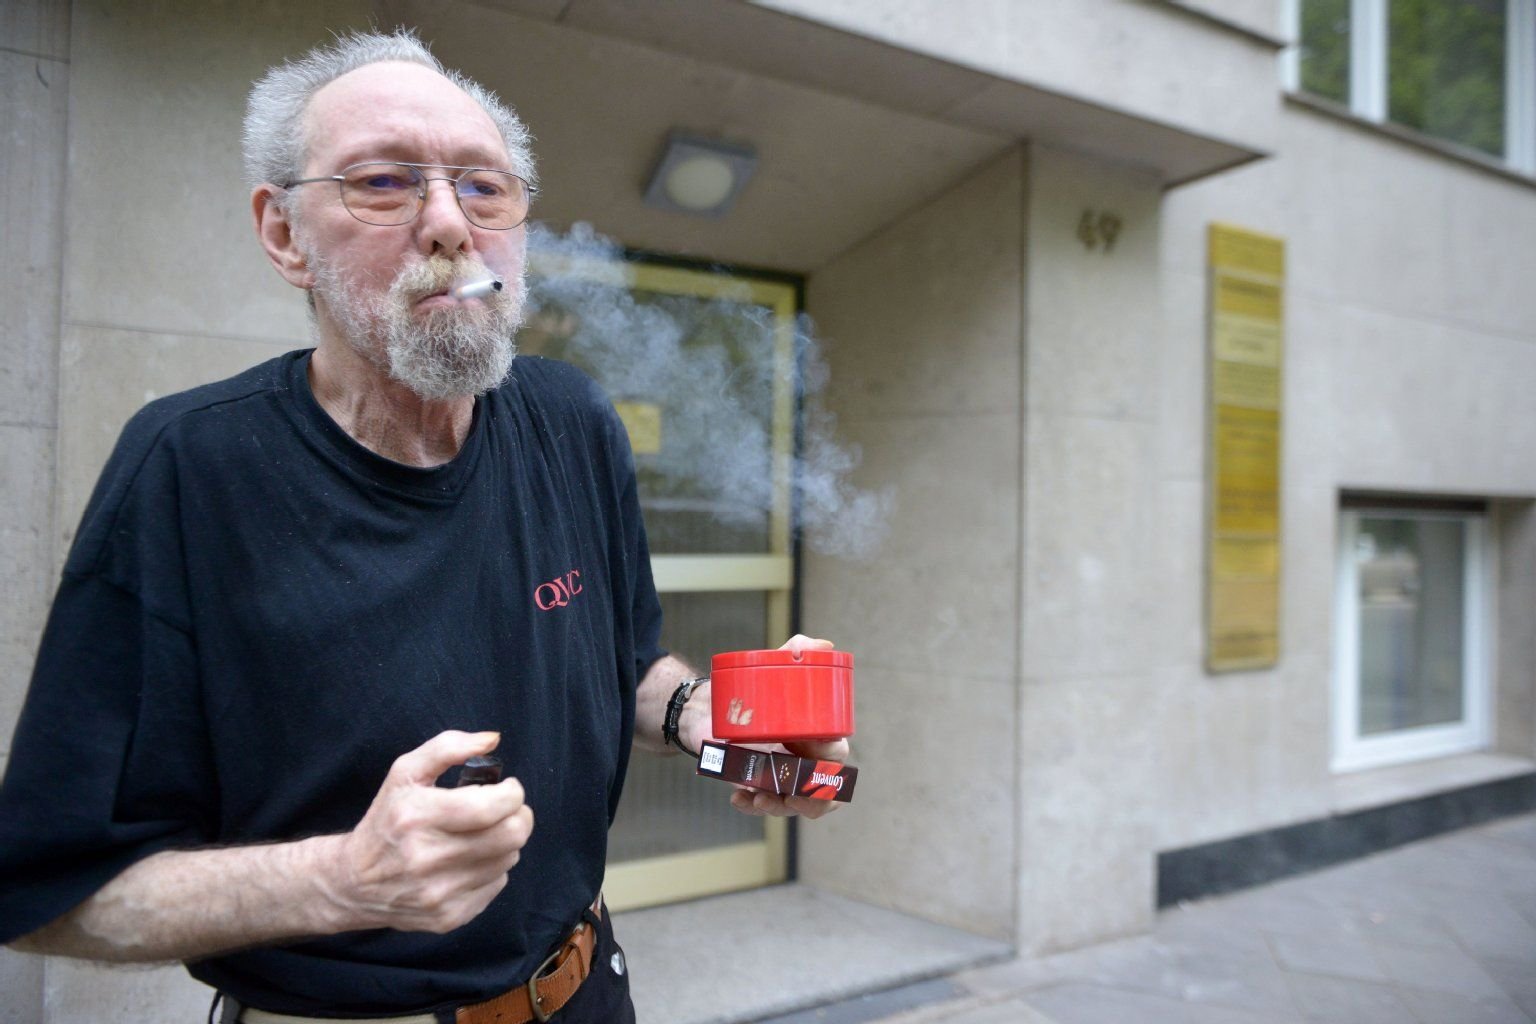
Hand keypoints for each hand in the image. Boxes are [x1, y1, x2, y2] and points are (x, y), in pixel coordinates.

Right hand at [320, 730, 533, 933]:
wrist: (353, 882)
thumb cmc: (387, 819)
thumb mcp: (405, 772)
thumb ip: (448, 747)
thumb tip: (492, 739)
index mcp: (418, 816)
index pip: (493, 807)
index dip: (512, 793)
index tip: (506, 788)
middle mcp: (427, 858)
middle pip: (511, 835)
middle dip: (519, 815)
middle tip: (506, 810)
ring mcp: (439, 892)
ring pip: (508, 859)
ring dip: (504, 842)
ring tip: (481, 834)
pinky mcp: (448, 917)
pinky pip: (496, 885)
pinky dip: (491, 869)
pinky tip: (467, 861)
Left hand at [728, 634, 849, 819]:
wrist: (710, 709)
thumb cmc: (752, 690)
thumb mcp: (772, 669)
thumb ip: (796, 652)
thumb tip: (823, 645)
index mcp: (817, 736)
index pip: (836, 756)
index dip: (830, 763)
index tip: (813, 756)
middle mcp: (805, 760)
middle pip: (823, 792)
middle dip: (812, 801)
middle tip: (793, 796)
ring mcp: (783, 778)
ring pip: (794, 804)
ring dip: (779, 807)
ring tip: (758, 798)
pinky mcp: (760, 787)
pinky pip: (764, 805)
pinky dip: (753, 805)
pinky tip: (739, 798)